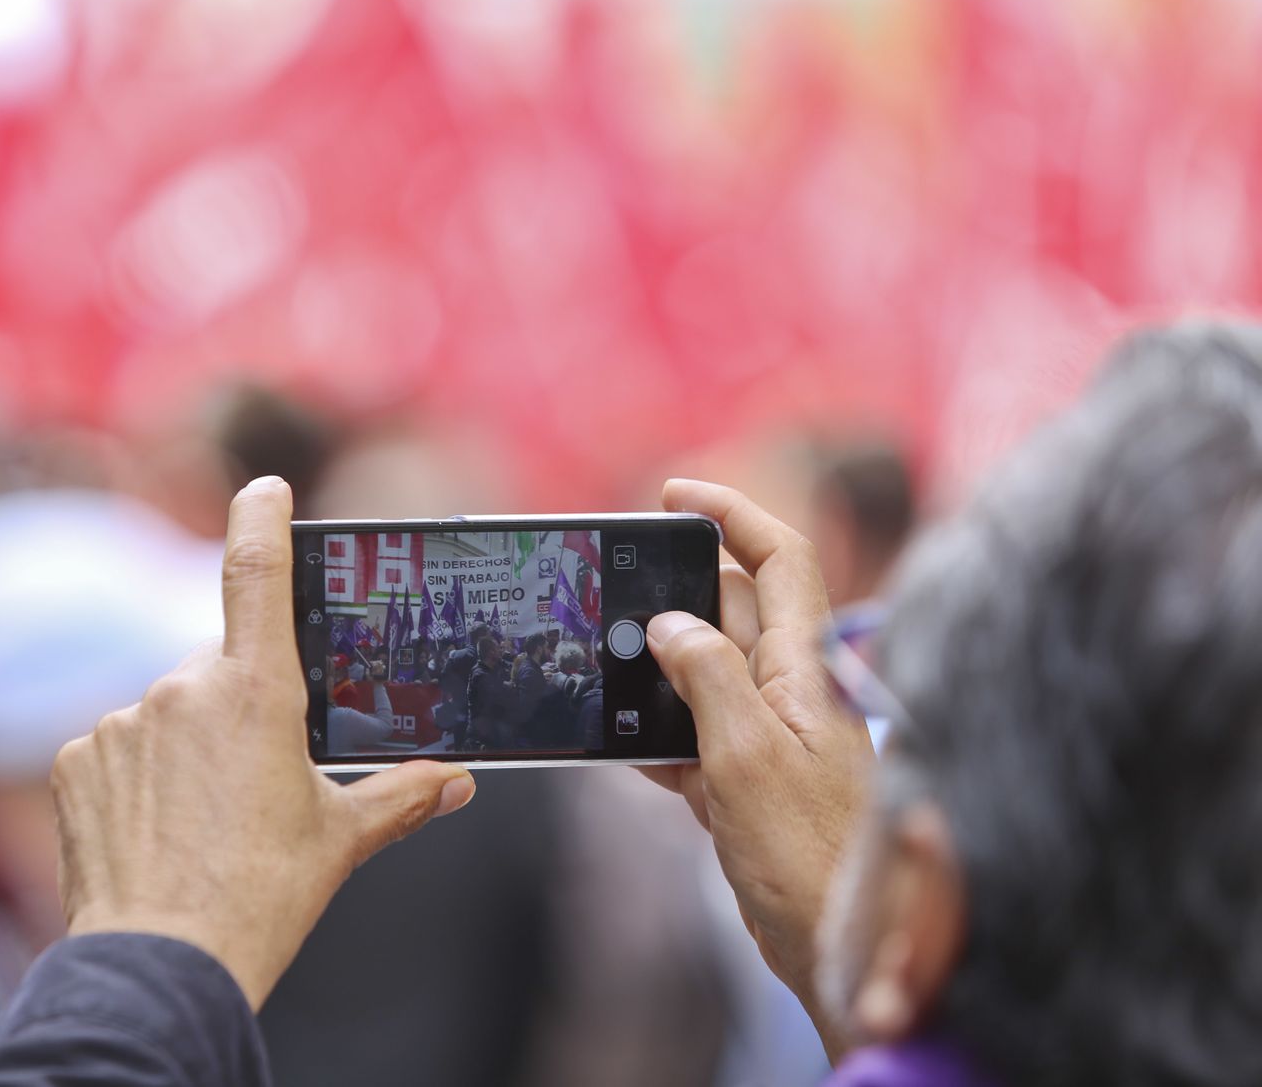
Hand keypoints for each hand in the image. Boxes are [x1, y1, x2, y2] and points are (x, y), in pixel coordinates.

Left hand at [51, 477, 475, 1008]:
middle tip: (258, 778)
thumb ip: (403, 796)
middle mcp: (182, 690)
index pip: (256, 573)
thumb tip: (456, 782)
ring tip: (206, 822)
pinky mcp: (76, 759)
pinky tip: (158, 830)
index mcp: (256, 693)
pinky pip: (117, 747)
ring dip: (187, 745)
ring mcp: (121, 723)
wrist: (162, 965)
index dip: (262, 518)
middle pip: (219, 669)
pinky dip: (139, 776)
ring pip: (166, 711)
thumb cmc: (260, 898)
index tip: (266, 488)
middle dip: (240, 707)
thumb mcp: (342, 839)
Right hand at [641, 479, 874, 1056]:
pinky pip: (692, 735)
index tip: (673, 496)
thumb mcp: (746, 755)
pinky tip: (623, 749)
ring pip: (702, 672)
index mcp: (804, 667)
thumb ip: (705, 677)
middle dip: (671, 598)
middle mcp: (789, 689)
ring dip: (655, 673)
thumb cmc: (811, 855)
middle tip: (612, 602)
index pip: (778, 558)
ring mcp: (768, 734)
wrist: (841, 949)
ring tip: (606, 679)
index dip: (731, 514)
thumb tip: (667, 625)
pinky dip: (656, 736)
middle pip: (728, 608)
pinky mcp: (746, 780)